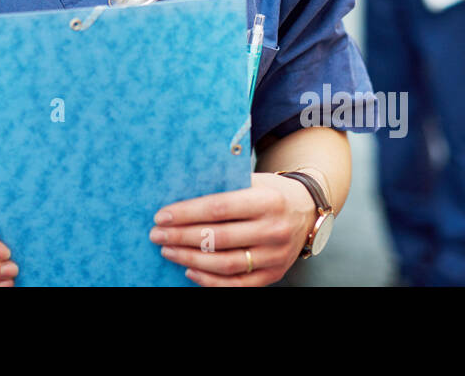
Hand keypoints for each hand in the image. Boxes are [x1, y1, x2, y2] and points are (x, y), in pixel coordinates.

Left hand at [150, 172, 316, 285]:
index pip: (218, 208)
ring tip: (168, 250)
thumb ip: (223, 187)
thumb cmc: (270, 191)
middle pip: (218, 238)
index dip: (186, 214)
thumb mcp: (252, 180)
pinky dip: (210, 281)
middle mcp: (273, 229)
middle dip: (181, 237)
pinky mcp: (274, 273)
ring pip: (224, 264)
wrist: (307, 209)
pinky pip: (237, 284)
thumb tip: (179, 196)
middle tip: (157, 235)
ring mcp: (275, 255)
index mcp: (266, 200)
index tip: (162, 216)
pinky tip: (190, 270)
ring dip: (190, 259)